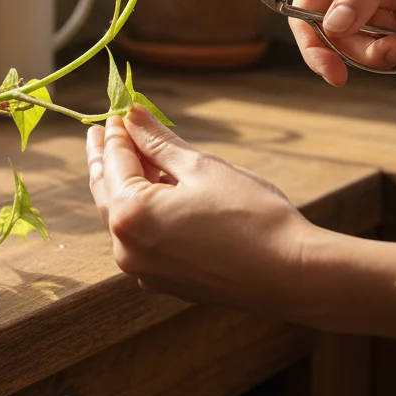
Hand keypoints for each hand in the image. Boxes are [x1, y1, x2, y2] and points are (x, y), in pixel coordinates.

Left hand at [85, 105, 315, 315]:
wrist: (291, 275)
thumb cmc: (251, 216)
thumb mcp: (201, 167)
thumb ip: (158, 142)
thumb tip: (132, 116)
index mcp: (130, 215)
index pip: (115, 162)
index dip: (117, 133)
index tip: (118, 112)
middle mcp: (127, 248)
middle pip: (108, 192)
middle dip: (108, 159)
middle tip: (103, 131)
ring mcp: (143, 271)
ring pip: (124, 218)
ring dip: (127, 185)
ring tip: (134, 155)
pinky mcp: (164, 282)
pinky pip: (143, 239)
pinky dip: (144, 212)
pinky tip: (157, 193)